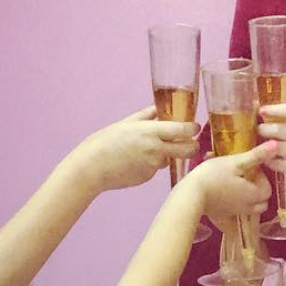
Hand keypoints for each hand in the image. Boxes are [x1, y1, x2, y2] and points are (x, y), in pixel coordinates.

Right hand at [58, 107, 200, 194]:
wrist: (91, 168)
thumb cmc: (105, 142)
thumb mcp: (126, 123)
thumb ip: (147, 115)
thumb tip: (159, 108)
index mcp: (151, 132)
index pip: (184, 130)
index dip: (193, 128)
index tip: (194, 127)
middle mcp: (156, 149)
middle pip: (188, 149)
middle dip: (192, 146)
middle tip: (189, 143)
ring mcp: (153, 166)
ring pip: (169, 158)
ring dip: (166, 154)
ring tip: (144, 151)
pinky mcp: (147, 177)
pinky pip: (155, 168)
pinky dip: (150, 164)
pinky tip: (134, 162)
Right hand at [178, 142, 277, 223]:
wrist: (190, 195)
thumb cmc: (213, 176)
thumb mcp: (235, 162)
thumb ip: (256, 155)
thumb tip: (276, 145)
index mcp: (253, 195)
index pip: (267, 189)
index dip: (262, 177)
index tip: (250, 167)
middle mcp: (246, 207)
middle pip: (261, 202)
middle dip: (256, 190)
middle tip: (245, 177)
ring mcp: (233, 212)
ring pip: (247, 207)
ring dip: (245, 196)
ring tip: (232, 182)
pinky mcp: (220, 215)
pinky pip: (232, 208)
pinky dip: (231, 200)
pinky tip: (219, 188)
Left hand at [256, 103, 285, 182]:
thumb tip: (267, 111)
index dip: (276, 109)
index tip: (262, 110)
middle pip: (282, 129)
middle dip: (265, 129)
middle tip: (259, 129)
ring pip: (280, 147)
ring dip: (266, 146)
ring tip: (262, 144)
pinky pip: (283, 165)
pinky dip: (272, 162)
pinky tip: (267, 159)